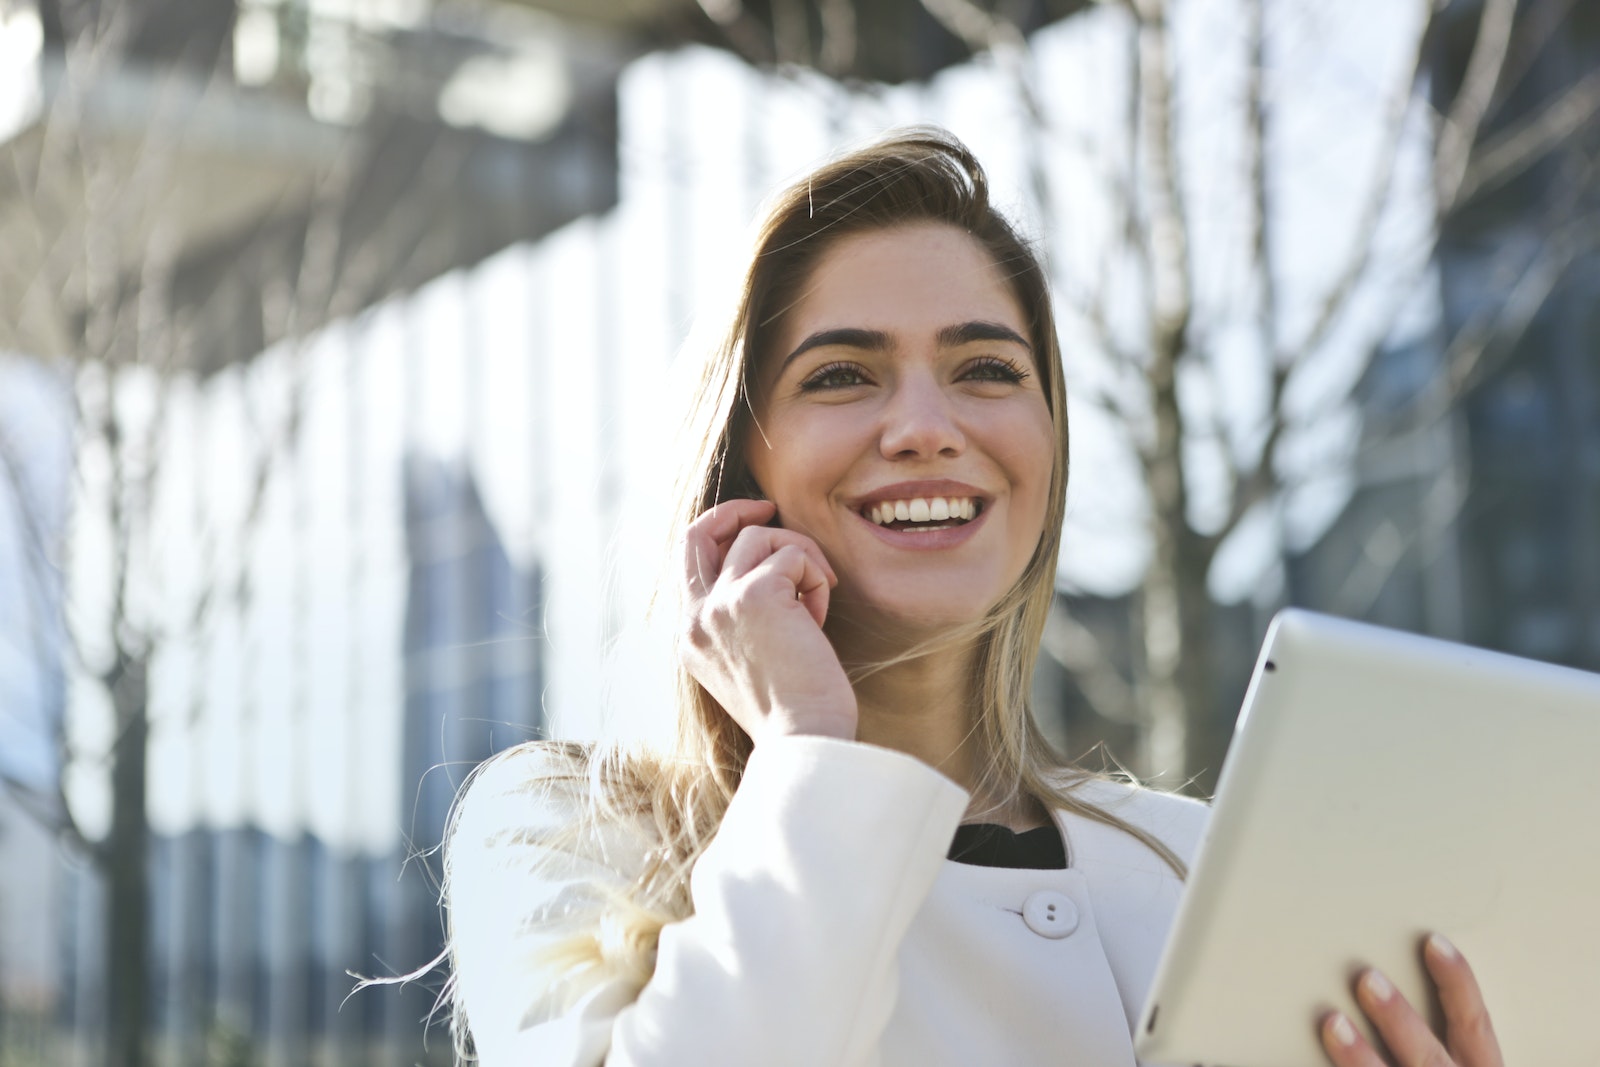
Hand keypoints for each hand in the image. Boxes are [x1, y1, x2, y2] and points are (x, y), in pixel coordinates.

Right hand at [678, 498, 857, 743]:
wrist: (804, 740)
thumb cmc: (794, 711)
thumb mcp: (750, 662)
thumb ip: (742, 619)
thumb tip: (770, 571)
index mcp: (690, 638)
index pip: (689, 562)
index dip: (720, 534)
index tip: (754, 526)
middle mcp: (695, 618)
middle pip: (698, 533)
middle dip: (735, 510)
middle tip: (770, 507)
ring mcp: (720, 604)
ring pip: (760, 537)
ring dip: (800, 558)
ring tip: (816, 600)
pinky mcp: (755, 594)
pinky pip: (794, 555)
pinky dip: (816, 577)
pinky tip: (820, 618)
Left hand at [1319, 934, 1501, 1066]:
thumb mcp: (1455, 1065)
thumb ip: (1432, 1038)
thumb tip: (1379, 983)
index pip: (1474, 1026)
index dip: (1458, 983)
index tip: (1433, 943)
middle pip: (1429, 1056)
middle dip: (1399, 1019)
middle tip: (1366, 979)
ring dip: (1362, 1057)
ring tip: (1332, 1023)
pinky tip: (1308, 1065)